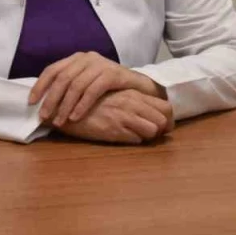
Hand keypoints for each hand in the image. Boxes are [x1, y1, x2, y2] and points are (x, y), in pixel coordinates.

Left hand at [31, 51, 163, 125]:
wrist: (140, 87)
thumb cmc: (110, 88)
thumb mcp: (87, 83)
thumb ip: (70, 86)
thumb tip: (45, 102)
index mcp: (77, 58)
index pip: (52, 69)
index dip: (40, 85)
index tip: (31, 102)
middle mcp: (87, 58)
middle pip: (62, 78)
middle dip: (51, 99)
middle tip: (44, 116)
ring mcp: (101, 64)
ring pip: (76, 85)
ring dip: (65, 105)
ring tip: (60, 121)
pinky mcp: (113, 74)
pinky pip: (93, 90)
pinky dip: (82, 105)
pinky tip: (76, 117)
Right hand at [53, 89, 173, 144]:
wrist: (67, 107)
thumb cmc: (92, 103)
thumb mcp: (115, 98)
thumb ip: (134, 103)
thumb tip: (152, 115)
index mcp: (133, 93)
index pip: (166, 106)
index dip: (169, 120)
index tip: (163, 127)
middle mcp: (132, 103)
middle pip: (164, 120)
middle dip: (161, 131)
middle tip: (151, 134)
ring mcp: (124, 116)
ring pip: (153, 130)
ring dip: (147, 136)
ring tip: (135, 135)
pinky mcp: (114, 129)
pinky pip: (136, 140)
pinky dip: (133, 141)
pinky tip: (121, 137)